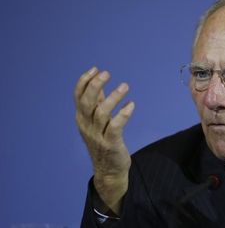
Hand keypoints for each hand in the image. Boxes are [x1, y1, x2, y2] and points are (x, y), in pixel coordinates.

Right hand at [74, 66, 134, 213]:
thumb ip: (96, 104)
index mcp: (81, 118)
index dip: (84, 81)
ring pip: (101, 113)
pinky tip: (131, 105)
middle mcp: (87, 126)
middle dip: (95, 86)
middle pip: (87, 103)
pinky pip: (116, 127)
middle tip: (107, 73)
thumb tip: (97, 84)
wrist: (109, 170)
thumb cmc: (104, 142)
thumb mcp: (96, 122)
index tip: (95, 69)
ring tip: (125, 86)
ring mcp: (98, 136)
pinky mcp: (111, 144)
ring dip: (113, 98)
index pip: (78, 97)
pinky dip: (123, 114)